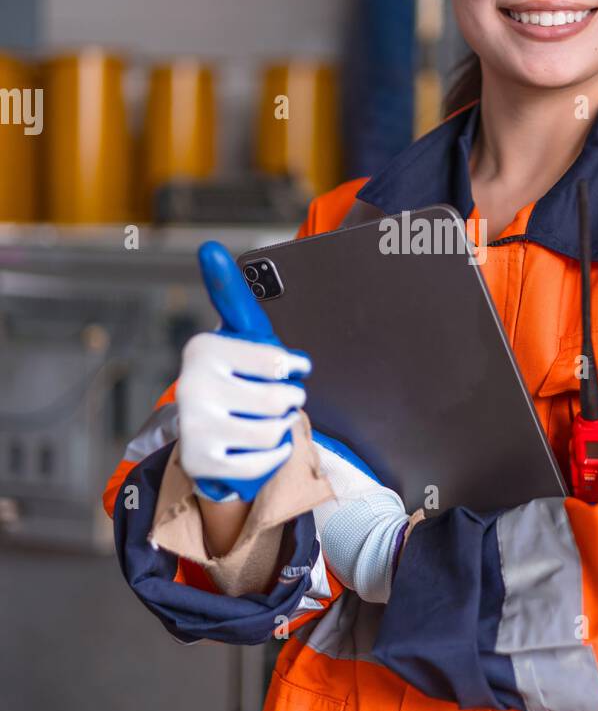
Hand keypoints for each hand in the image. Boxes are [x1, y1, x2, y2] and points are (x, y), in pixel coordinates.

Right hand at [177, 240, 311, 503]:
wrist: (207, 433)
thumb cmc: (236, 376)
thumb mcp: (239, 335)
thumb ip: (231, 293)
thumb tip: (210, 248)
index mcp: (204, 348)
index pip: (276, 363)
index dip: (293, 369)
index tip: (292, 368)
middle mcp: (191, 385)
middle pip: (278, 399)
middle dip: (288, 401)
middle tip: (277, 399)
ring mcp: (194, 426)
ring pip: (274, 431)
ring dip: (281, 428)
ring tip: (263, 421)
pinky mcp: (201, 461)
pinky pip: (264, 461)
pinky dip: (272, 455)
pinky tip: (257, 445)